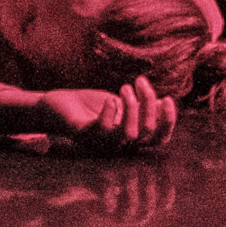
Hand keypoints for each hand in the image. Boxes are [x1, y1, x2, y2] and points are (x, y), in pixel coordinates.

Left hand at [37, 79, 177, 153]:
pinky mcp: (83, 135)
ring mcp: (101, 142)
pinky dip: (110, 111)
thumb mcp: (120, 104)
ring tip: (124, 87)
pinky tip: (108, 99)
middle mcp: (118, 145)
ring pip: (129, 132)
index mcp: (129, 138)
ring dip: (131, 105)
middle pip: (148, 131)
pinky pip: (103, 129)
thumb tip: (163, 103)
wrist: (56, 107)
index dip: (168, 121)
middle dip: (148, 102)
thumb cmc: (90, 107)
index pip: (159, 139)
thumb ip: (139, 108)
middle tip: (139, 81)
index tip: (167, 98)